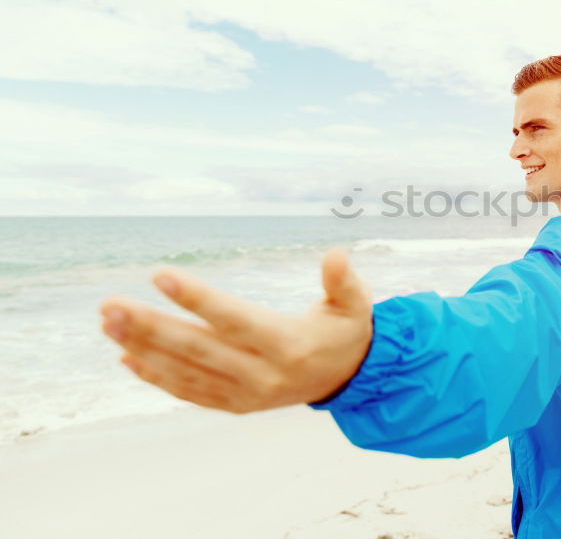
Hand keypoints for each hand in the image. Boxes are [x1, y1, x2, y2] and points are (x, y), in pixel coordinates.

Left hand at [99, 248, 373, 412]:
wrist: (349, 379)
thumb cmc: (346, 330)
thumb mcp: (354, 305)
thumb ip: (343, 281)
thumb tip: (336, 254)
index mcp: (289, 346)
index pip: (235, 321)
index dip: (198, 299)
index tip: (159, 276)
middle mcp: (264, 375)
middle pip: (199, 349)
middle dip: (151, 326)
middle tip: (111, 304)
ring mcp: (247, 394)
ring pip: (187, 372)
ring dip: (143, 348)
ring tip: (109, 323)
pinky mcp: (237, 404)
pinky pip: (190, 392)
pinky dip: (157, 377)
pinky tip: (126, 356)